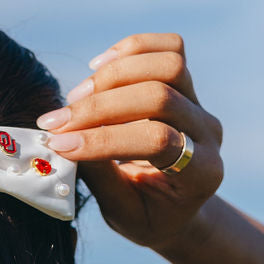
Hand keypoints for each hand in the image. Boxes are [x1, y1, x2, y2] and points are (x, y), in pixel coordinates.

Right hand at [36, 32, 223, 251]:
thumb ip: (100, 176)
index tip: (59, 145)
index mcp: (202, 173)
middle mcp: (208, 132)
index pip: (157, 140)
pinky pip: (169, 48)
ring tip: (75, 98)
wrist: (173, 208)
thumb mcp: (122, 212)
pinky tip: (99, 66)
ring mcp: (200, 104)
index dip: (105, 139)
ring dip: (114, 74)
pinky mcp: (187, 84)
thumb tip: (64, 138)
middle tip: (56, 123)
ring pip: (169, 64)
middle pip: (160, 96)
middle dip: (101, 107)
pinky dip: (131, 49)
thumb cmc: (146, 216)